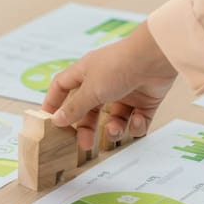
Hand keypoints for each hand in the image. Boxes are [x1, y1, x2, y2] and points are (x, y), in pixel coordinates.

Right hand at [41, 21, 177, 150]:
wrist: (154, 58)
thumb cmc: (117, 67)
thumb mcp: (91, 89)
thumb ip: (75, 108)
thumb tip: (56, 120)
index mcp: (85, 73)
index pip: (62, 86)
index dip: (53, 102)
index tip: (48, 121)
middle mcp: (104, 82)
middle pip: (89, 110)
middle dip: (86, 128)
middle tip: (84, 145)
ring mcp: (125, 92)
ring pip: (114, 118)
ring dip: (113, 128)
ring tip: (114, 129)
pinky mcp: (145, 101)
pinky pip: (136, 120)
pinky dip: (135, 125)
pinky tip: (136, 119)